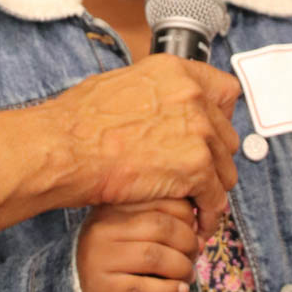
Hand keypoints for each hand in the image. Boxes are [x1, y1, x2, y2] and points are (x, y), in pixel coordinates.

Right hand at [49, 56, 239, 236]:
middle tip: (196, 171)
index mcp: (175, 71)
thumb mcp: (121, 84)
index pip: (224, 90)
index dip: (219, 115)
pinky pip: (215, 196)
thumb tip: (163, 104)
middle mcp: (192, 95)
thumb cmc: (79, 121)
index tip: (211, 131)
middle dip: (213, 156)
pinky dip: (208, 211)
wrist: (66, 148)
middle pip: (226, 133)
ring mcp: (197, 130)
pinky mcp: (194, 166)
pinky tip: (198, 219)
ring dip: (211, 185)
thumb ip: (155, 92)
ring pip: (224, 167)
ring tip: (195, 199)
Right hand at [76, 199, 197, 291]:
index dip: (188, 215)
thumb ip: (160, 218)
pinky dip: (169, 290)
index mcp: (114, 206)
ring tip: (189, 274)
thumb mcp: (130, 224)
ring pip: (154, 258)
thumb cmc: (116, 251)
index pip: (161, 200)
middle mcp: (104, 229)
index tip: (195, 229)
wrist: (80, 284)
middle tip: (195, 253)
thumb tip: (199, 231)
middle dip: (188, 242)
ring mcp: (101, 259)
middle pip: (161, 227)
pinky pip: (144, 289)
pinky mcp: (104, 289)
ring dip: (182, 267)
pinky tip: (179, 290)